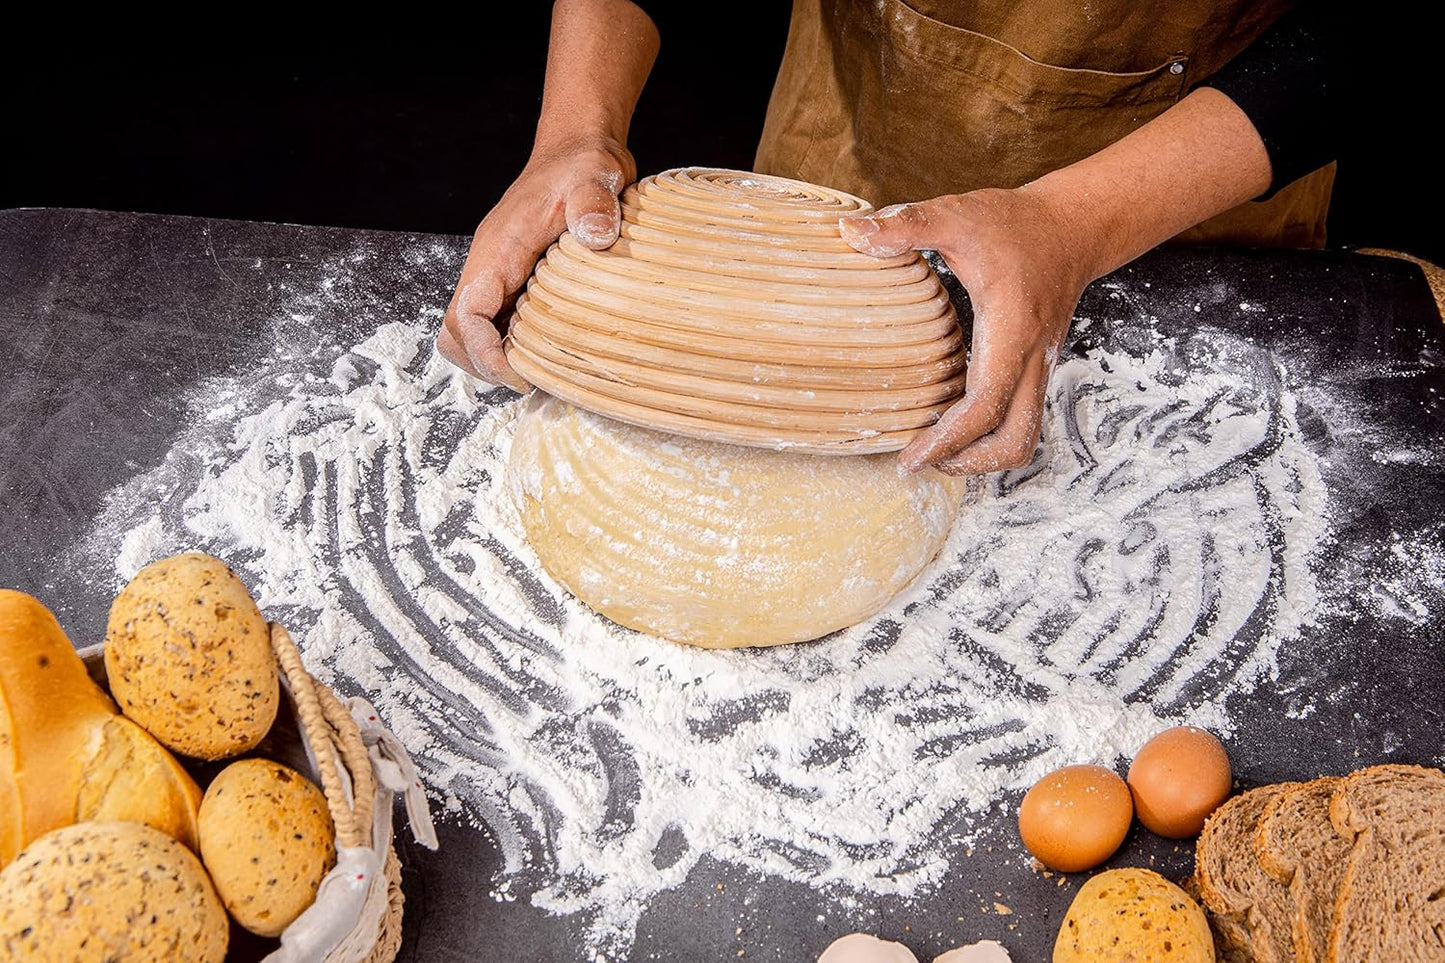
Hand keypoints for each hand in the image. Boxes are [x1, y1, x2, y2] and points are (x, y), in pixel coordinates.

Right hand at [438, 136, 635, 389]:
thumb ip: (593, 203)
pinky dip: (509, 344)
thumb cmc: (581, 163)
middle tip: (526, 381)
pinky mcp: (514, 278)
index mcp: (498, 249)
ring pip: (470, 331)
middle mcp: (489, 265)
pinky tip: (546, 350)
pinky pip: (494, 321)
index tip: (517, 375)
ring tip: (535, 372)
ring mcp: (499, 273)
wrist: (578, 148)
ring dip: (492, 358)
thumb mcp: (593, 177)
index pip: (465, 313)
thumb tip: (596, 235)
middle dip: (482, 364)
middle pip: (456, 332)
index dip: (484, 352)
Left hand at [840, 188, 1089, 474]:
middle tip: (920, 461)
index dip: (947, 441)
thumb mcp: (957, 215)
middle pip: (1014, 441)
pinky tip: (951, 422)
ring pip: (1022, 437)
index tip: (911, 459)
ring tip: (936, 452)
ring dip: (982, 455)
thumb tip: (849, 231)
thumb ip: (905, 225)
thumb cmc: (1016, 224)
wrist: (1074, 227)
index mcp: (1011, 332)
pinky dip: (987, 433)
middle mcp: (1031, 360)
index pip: (985, 407)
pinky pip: (1017, 418)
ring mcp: (1038, 368)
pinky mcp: (1035, 369)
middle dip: (968, 463)